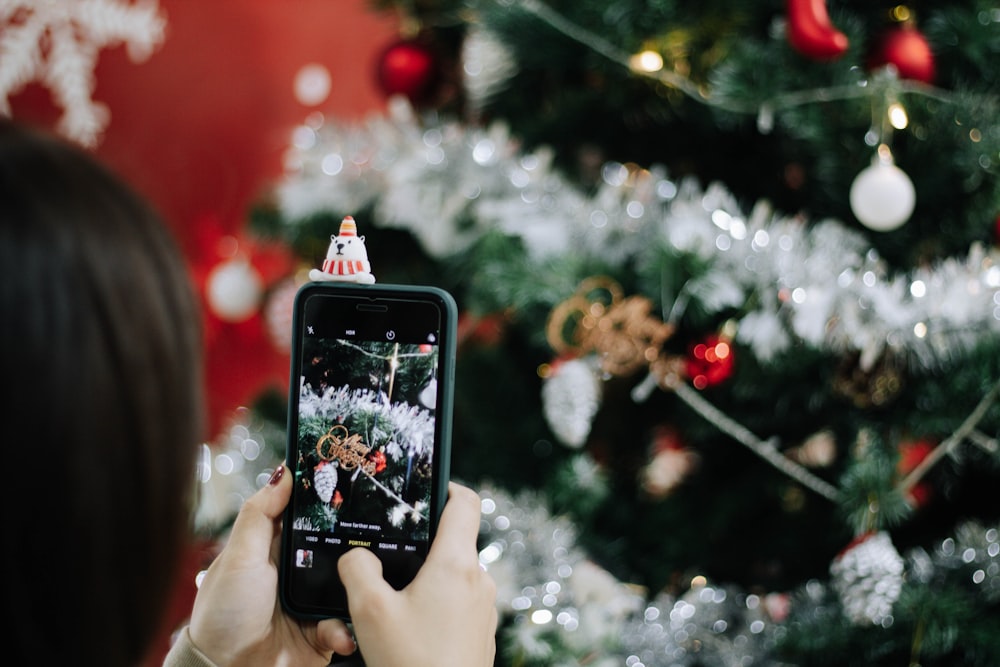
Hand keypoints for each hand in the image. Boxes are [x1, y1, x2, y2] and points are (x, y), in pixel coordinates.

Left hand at [187, 465, 356, 665]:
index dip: (326, 499)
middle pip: (336, 546)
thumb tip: (283, 472)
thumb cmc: (223, 615)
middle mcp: (297, 571)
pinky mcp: (323, 633)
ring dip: (354, 589)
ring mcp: (312, 602)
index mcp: (275, 548)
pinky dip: (345, 629)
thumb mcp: (239, 557)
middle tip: (369, 538)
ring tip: (356, 590)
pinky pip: (347, 624)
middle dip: (354, 545)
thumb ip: (260, 514)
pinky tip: (336, 631)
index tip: (349, 480)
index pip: (307, 515)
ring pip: (349, 584)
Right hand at [338, 482, 497, 666]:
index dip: (446, 486)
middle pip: (453, 541)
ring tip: (392, 599)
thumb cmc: (412, 662)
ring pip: (453, 576)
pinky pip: (457, 604)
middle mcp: (479, 580)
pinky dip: (435, 606)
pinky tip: (409, 627)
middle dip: (421, 546)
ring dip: (425, 580)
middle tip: (389, 554)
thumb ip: (358, 570)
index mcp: (456, 563)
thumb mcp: (370, 611)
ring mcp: (483, 608)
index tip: (425, 488)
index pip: (466, 501)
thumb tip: (357, 557)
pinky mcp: (480, 633)